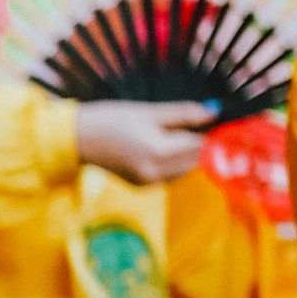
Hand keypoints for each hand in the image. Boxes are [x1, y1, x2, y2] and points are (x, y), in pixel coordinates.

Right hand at [73, 98, 213, 185]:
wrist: (80, 139)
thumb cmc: (113, 118)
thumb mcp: (152, 111)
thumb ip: (185, 114)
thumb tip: (215, 112)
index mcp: (161, 151)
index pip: (202, 146)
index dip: (213, 133)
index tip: (216, 120)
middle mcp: (157, 172)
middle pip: (197, 161)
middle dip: (202, 144)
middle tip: (200, 124)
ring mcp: (150, 182)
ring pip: (186, 171)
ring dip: (190, 155)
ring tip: (179, 134)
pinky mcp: (143, 186)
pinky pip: (171, 176)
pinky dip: (176, 163)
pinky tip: (165, 148)